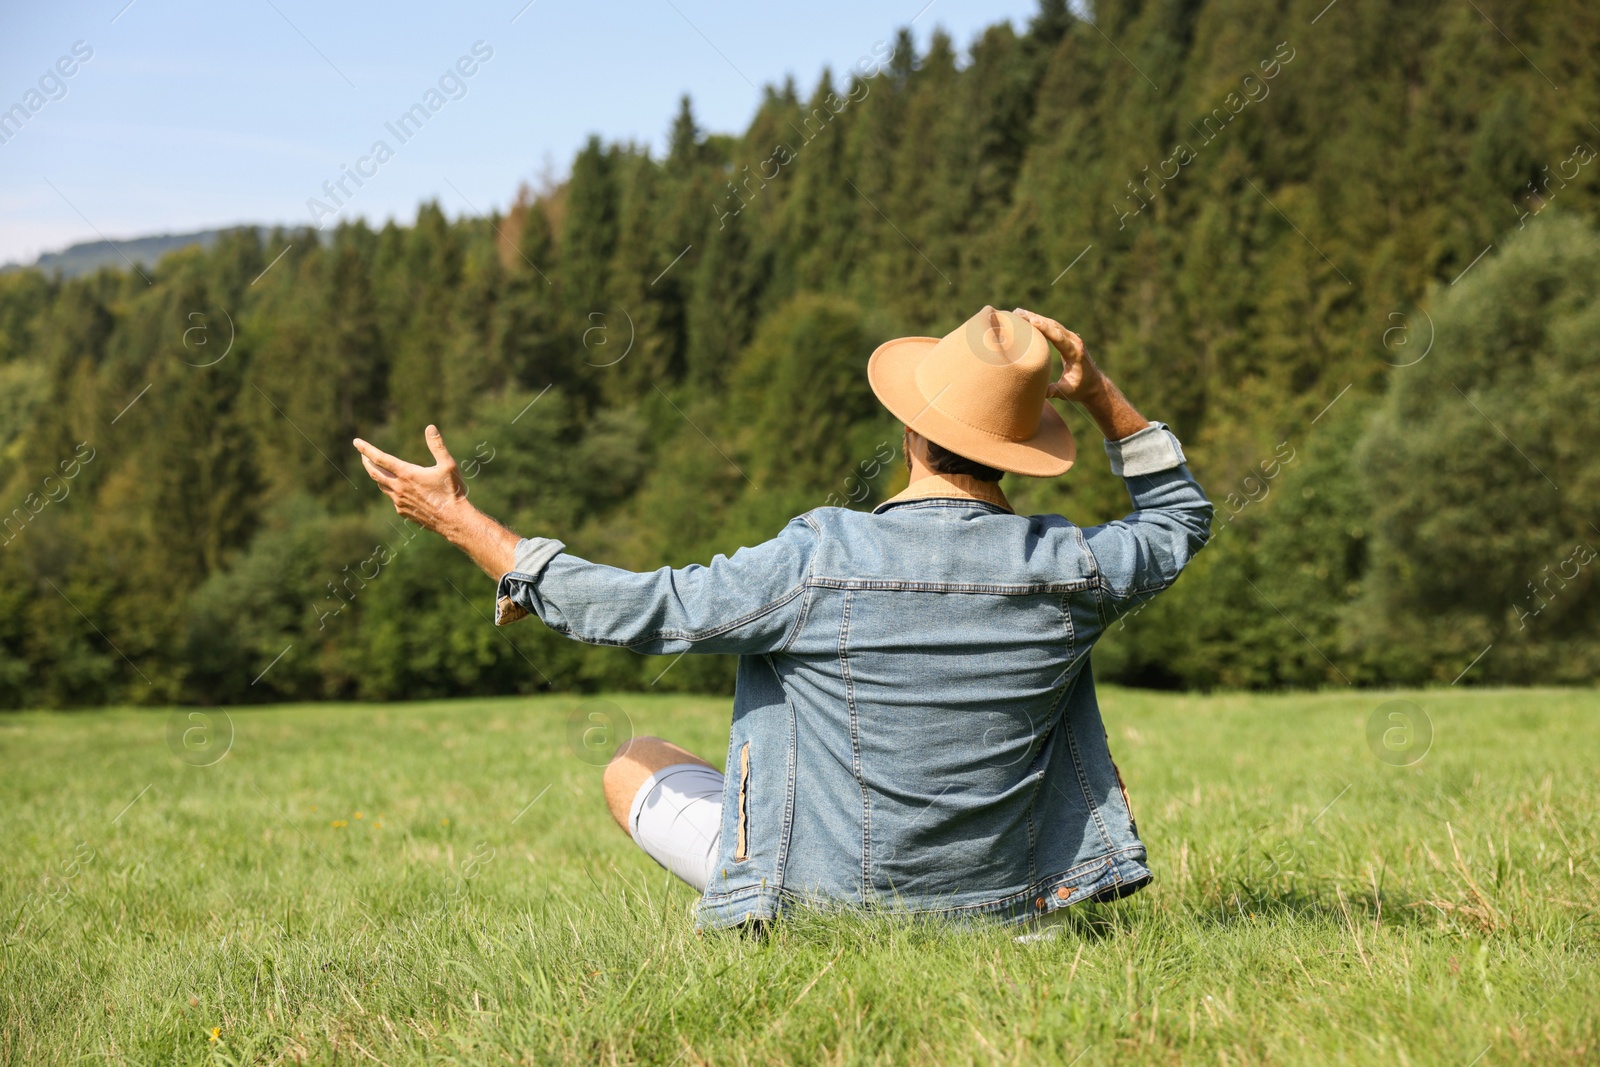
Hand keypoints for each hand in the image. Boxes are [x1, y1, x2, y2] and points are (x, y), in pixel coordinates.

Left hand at [354, 425, 468, 535]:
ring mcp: (399, 501)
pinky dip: (392, 490)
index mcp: (407, 474)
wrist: (453, 520)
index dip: (367, 449)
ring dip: (378, 476)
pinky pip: (393, 498)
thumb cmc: (452, 491)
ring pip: (382, 486)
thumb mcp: (448, 465)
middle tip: (363, 455)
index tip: (356, 442)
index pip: (380, 458)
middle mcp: (399, 488)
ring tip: (378, 470)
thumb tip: (430, 427)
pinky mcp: (403, 512)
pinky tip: (399, 489)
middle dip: (367, 462)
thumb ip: (437, 445)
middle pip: (375, 473)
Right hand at [1013, 308, 1103, 402]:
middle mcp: (1074, 341)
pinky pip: (1053, 327)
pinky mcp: (1067, 338)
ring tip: (1017, 313)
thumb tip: (1041, 392)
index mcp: (1075, 353)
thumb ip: (1055, 390)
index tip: (1032, 321)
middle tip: (1017, 313)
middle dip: (1035, 318)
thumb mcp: (1068, 391)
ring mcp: (1071, 338)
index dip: (1045, 329)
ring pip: (1052, 324)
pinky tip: (1027, 319)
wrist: (1095, 384)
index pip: (1059, 337)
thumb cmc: (1081, 388)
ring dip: (1035, 317)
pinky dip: (1040, 322)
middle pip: (1053, 326)